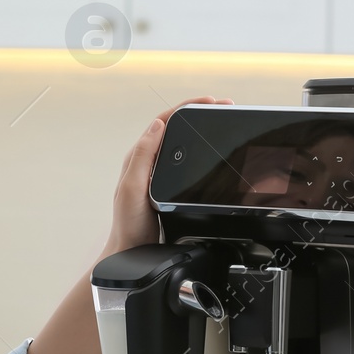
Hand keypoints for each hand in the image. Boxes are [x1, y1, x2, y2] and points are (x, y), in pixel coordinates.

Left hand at [106, 96, 231, 254]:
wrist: (133, 251)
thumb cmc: (129, 224)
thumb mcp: (132, 188)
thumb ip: (143, 157)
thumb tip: (157, 126)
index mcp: (139, 156)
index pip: (163, 121)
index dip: (186, 107)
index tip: (209, 102)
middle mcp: (148, 161)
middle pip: (175, 127)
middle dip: (199, 112)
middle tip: (223, 106)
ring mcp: (159, 173)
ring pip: (182, 142)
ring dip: (201, 128)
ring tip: (222, 120)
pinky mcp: (168, 186)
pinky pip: (186, 160)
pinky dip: (201, 149)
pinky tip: (214, 151)